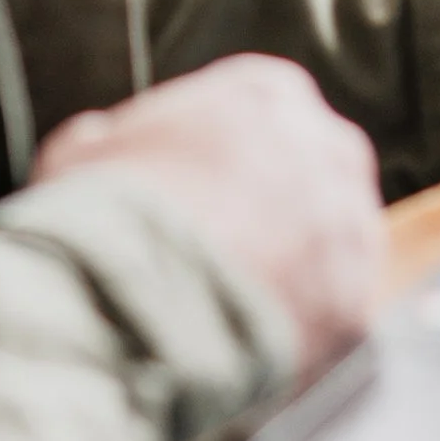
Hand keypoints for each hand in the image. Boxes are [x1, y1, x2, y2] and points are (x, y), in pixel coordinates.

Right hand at [33, 57, 382, 382]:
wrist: (134, 304)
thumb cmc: (103, 215)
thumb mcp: (84, 153)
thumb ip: (112, 139)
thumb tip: (100, 141)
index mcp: (268, 92)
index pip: (260, 114)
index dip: (222, 159)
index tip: (193, 194)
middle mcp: (328, 145)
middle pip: (308, 174)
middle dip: (271, 211)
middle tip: (220, 254)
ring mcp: (350, 226)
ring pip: (328, 246)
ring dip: (290, 271)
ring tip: (229, 311)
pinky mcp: (355, 303)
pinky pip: (330, 316)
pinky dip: (294, 332)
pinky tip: (248, 348)